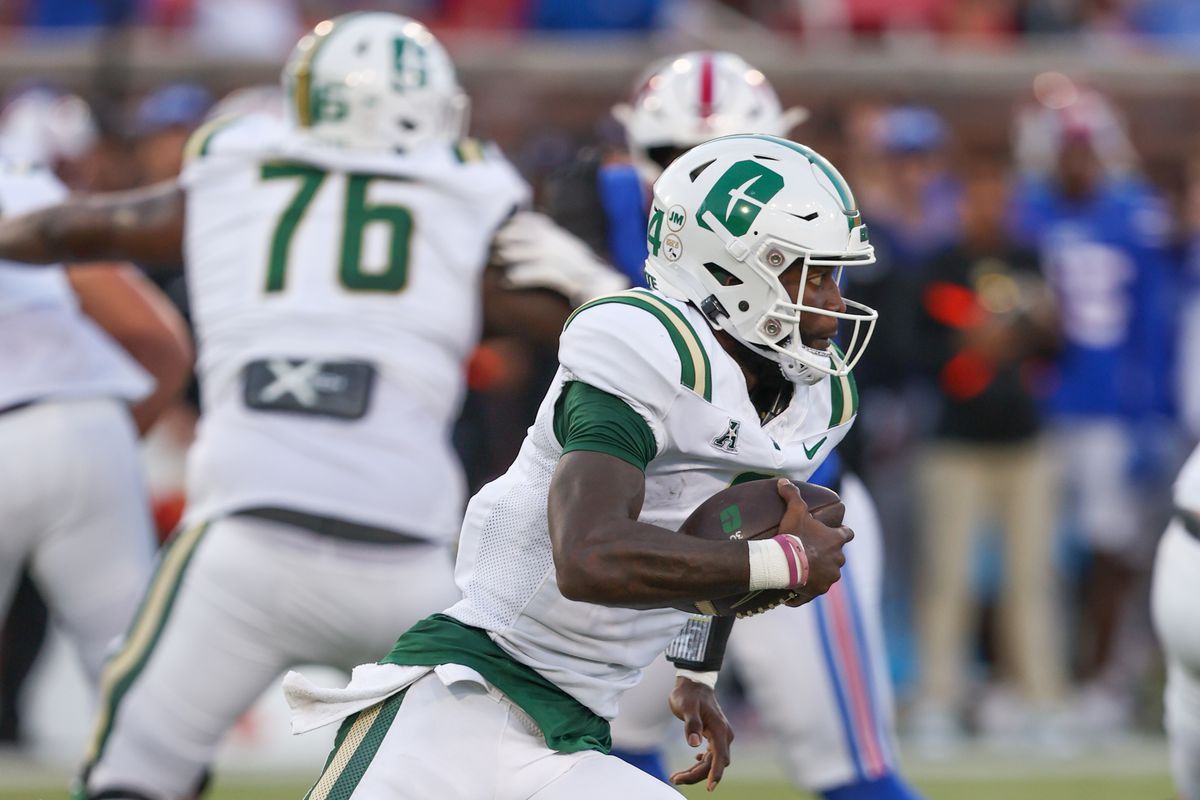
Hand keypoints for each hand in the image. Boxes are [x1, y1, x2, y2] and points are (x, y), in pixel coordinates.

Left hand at [492, 211, 627, 306]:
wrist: (623, 310)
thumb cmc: (600, 300)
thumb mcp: (578, 278)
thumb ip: (561, 268)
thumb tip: (543, 269)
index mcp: (573, 249)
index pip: (545, 227)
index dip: (524, 223)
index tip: (505, 224)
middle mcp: (575, 253)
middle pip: (540, 236)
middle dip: (514, 236)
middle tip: (493, 242)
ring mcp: (577, 266)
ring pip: (541, 252)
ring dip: (516, 254)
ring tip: (496, 258)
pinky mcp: (576, 281)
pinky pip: (546, 274)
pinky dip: (524, 276)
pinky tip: (508, 281)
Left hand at [668, 676, 733, 790]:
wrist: (694, 682)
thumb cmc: (689, 694)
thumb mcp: (687, 707)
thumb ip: (691, 724)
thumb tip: (694, 744)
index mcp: (719, 730)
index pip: (720, 757)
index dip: (715, 774)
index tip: (710, 788)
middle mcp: (724, 735)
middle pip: (715, 763)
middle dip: (697, 775)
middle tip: (676, 779)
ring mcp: (720, 736)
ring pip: (712, 761)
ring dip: (697, 771)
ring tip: (677, 776)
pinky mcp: (715, 736)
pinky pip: (711, 755)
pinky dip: (701, 763)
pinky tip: (693, 762)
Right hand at [776, 480, 851, 603]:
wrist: (784, 562)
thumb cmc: (793, 535)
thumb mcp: (793, 511)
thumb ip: (792, 494)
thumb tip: (783, 480)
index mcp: (836, 540)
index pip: (848, 534)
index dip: (842, 533)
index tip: (835, 533)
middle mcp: (838, 559)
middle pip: (837, 556)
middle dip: (827, 555)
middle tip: (810, 552)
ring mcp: (830, 577)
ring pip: (828, 574)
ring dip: (818, 572)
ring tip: (802, 571)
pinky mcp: (819, 590)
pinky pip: (813, 591)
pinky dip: (806, 590)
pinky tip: (795, 591)